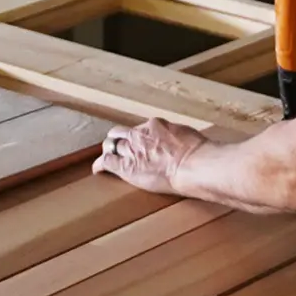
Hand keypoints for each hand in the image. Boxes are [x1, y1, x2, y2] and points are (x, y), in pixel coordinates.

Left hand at [92, 117, 208, 195]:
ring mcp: (131, 150)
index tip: (140, 143)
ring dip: (110, 152)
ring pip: (110, 146)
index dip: (137, 137)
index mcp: (154, 125)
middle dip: (118, 141)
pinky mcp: (125, 166)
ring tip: (108, 159)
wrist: (192, 164)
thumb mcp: (186, 136)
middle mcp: (139, 135)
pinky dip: (100, 166)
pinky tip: (98, 171)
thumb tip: (178, 140)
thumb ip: (176, 136)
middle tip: (120, 149)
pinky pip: (105, 162)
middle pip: (119, 134)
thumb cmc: (197, 152)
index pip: (138, 129)